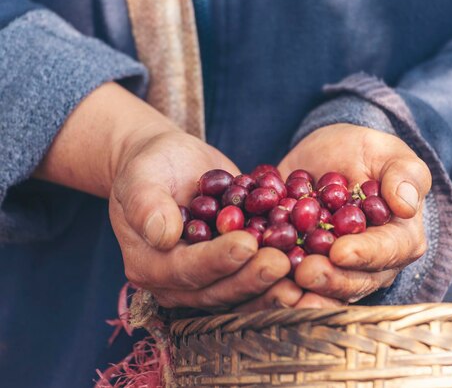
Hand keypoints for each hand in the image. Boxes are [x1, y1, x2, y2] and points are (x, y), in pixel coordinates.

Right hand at [110, 129, 303, 310]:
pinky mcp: (231, 269)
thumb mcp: (142, 176)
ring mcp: (207, 278)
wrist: (172, 163)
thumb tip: (163, 234)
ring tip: (299, 267)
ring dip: (270, 283)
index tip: (247, 244)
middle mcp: (177, 282)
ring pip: (239, 290)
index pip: (185, 269)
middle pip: (216, 289)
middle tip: (284, 263)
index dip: (217, 260)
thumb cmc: (152, 165)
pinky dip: (280, 274)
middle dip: (251, 277)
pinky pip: (254, 275)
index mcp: (149, 263)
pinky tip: (306, 261)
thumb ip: (147, 204)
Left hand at [278, 124, 430, 306]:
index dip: (364, 254)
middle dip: (330, 280)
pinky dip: (277, 283)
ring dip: (303, 291)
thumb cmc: (364, 153)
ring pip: (325, 291)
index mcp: (400, 238)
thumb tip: (407, 204)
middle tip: (304, 272)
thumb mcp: (386, 152)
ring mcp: (338, 272)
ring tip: (281, 280)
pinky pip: (293, 283)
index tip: (340, 252)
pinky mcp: (307, 269)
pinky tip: (258, 278)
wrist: (325, 157)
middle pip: (355, 281)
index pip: (388, 251)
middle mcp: (373, 264)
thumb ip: (404, 174)